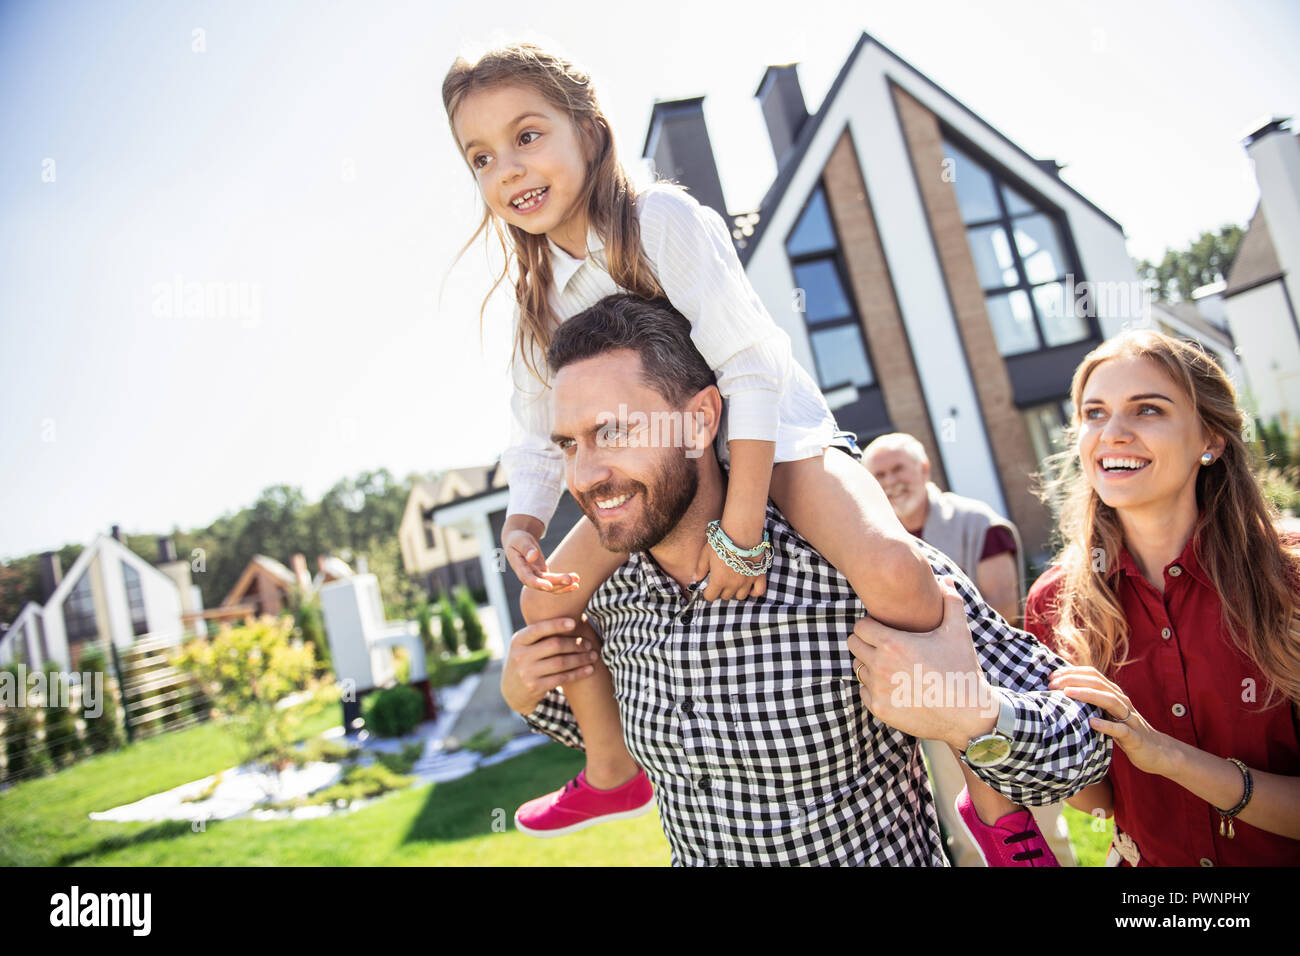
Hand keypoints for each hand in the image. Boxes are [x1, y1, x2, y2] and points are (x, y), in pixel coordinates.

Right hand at [501, 614, 600, 714]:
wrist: (513, 690)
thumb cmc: (527, 660)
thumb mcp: (525, 646)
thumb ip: (541, 634)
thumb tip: (572, 616)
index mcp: (518, 640)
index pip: (538, 629)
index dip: (556, 625)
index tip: (574, 623)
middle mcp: (520, 656)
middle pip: (554, 645)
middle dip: (575, 643)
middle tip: (589, 644)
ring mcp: (526, 673)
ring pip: (560, 662)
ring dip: (580, 658)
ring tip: (593, 656)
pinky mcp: (535, 687)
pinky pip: (562, 678)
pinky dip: (578, 673)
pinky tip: (589, 669)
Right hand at [503, 528, 578, 592]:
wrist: (518, 541)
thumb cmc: (518, 539)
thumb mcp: (520, 540)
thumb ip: (526, 548)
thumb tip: (533, 557)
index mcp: (519, 567)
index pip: (527, 579)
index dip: (537, 584)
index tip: (549, 586)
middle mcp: (527, 576)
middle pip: (542, 583)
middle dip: (556, 583)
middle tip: (570, 580)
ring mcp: (536, 577)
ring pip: (550, 585)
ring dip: (563, 585)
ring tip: (576, 580)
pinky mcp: (543, 576)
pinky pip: (554, 583)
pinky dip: (564, 583)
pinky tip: (576, 582)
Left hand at [692, 539, 767, 600]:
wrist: (741, 532)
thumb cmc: (721, 542)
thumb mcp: (705, 554)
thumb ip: (700, 569)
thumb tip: (695, 579)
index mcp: (718, 580)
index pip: (710, 597)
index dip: (707, 592)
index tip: (708, 586)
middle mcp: (733, 584)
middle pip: (725, 596)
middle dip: (721, 590)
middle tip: (721, 579)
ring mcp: (747, 581)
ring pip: (740, 596)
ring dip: (735, 591)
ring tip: (733, 581)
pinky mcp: (759, 575)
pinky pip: (759, 591)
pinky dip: (753, 591)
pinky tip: (748, 586)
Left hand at [846, 576, 998, 747]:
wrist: (968, 715)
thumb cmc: (962, 669)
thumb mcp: (958, 632)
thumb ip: (950, 602)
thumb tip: (946, 580)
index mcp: (893, 643)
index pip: (861, 626)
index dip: (872, 625)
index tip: (885, 630)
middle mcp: (880, 665)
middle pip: (853, 644)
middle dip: (867, 643)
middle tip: (886, 647)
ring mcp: (878, 689)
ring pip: (858, 668)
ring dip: (870, 665)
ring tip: (893, 666)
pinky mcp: (880, 709)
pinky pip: (863, 691)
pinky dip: (874, 688)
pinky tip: (895, 685)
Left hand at [1048, 665, 1171, 774]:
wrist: (1157, 752)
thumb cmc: (1125, 731)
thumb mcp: (1107, 715)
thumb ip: (1091, 704)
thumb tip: (1062, 696)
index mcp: (1114, 695)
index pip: (1093, 676)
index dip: (1072, 673)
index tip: (1051, 677)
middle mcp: (1122, 702)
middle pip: (1099, 684)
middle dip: (1074, 680)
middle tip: (1052, 684)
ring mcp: (1130, 719)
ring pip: (1110, 701)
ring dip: (1087, 695)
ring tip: (1067, 694)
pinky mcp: (1135, 737)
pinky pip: (1121, 730)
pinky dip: (1107, 725)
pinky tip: (1092, 723)